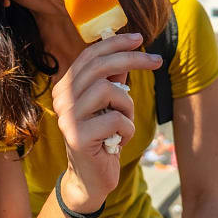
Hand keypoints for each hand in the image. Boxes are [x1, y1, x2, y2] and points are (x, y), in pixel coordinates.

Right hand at [51, 33, 161, 210]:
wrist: (91, 179)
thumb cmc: (103, 138)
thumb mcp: (108, 105)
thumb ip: (111, 79)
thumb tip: (127, 50)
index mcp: (66, 87)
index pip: (89, 55)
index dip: (115, 43)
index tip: (139, 38)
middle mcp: (61, 99)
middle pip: (99, 66)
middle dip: (132, 59)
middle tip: (156, 60)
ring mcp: (67, 117)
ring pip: (108, 90)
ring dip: (127, 105)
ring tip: (125, 121)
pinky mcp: (78, 136)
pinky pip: (116, 120)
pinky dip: (127, 129)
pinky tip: (120, 140)